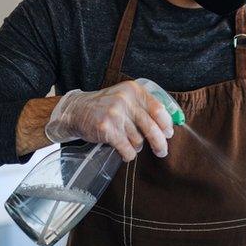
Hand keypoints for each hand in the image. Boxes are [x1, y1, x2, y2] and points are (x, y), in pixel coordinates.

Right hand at [44, 80, 174, 161]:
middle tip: (162, 151)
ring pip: (138, 140)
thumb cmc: (106, 106)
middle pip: (152, 127)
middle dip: (160, 143)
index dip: (166, 125)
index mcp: (134, 90)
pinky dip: (128, 154)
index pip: (158, 109)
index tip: (168, 133)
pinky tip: (125, 152)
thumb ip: (144, 106)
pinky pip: (127, 149)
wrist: (76, 111)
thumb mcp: (125, 97)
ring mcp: (115, 114)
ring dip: (136, 146)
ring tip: (127, 142)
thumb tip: (168, 127)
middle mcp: (125, 100)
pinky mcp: (107, 129)